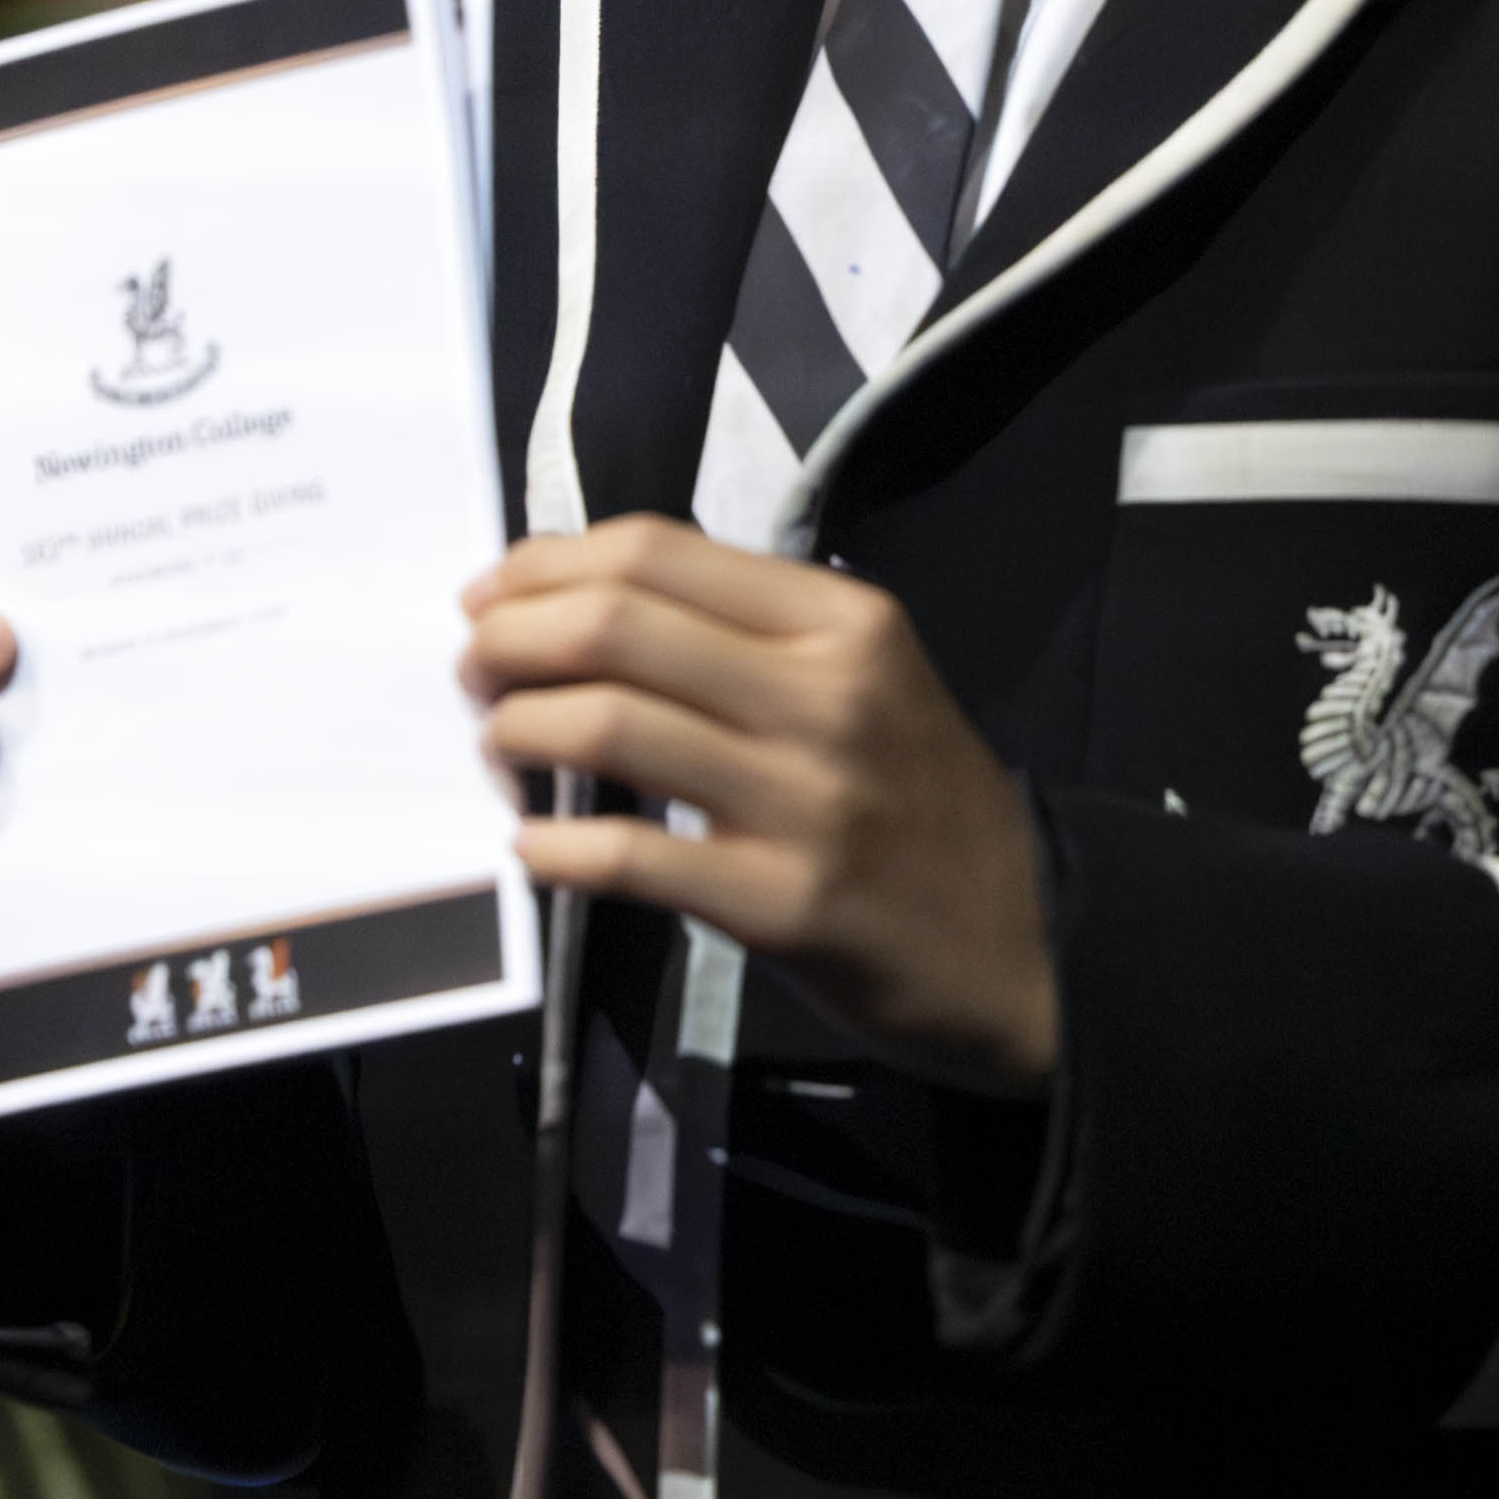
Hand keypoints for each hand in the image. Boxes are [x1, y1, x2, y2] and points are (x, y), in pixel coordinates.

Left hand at [462, 518, 1058, 1097]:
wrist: (1025, 947)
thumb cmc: (921, 806)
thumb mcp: (867, 683)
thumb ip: (750, 636)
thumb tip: (585, 603)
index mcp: (843, 621)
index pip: (655, 550)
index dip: (543, 565)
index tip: (491, 594)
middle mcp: (828, 693)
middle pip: (617, 621)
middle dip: (508, 637)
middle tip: (473, 668)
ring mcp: (809, 800)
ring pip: (610, 723)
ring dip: (515, 728)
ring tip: (496, 745)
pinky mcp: (786, 904)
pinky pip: (632, 857)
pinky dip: (554, 845)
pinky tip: (532, 844)